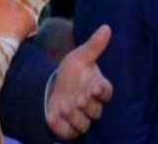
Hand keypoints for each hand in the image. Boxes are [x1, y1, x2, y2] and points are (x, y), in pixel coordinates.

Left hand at [45, 24, 112, 138]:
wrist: (54, 87)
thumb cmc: (72, 73)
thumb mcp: (80, 57)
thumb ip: (93, 46)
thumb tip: (107, 27)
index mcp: (97, 88)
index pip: (105, 92)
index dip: (101, 91)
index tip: (94, 86)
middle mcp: (91, 105)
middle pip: (95, 110)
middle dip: (87, 106)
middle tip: (79, 99)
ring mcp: (79, 117)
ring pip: (83, 123)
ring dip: (74, 116)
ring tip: (63, 105)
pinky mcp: (67, 127)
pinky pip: (67, 131)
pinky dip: (59, 126)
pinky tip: (50, 117)